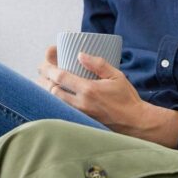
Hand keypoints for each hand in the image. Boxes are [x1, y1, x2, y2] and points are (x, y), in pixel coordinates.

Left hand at [37, 49, 177, 144]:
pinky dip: (54, 101)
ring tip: (45, 80)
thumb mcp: (116, 76)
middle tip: (42, 70)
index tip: (46, 63)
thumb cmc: (127, 98)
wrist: (134, 122)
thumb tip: (80, 55)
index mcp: (89, 89)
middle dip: (44, 78)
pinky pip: (61, 109)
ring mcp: (79, 113)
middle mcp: (81, 103)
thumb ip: (98, 64)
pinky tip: (55, 94)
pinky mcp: (80, 120)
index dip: (50, 68)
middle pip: (52, 90)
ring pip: (54, 101)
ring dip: (47, 90)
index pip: (61, 77)